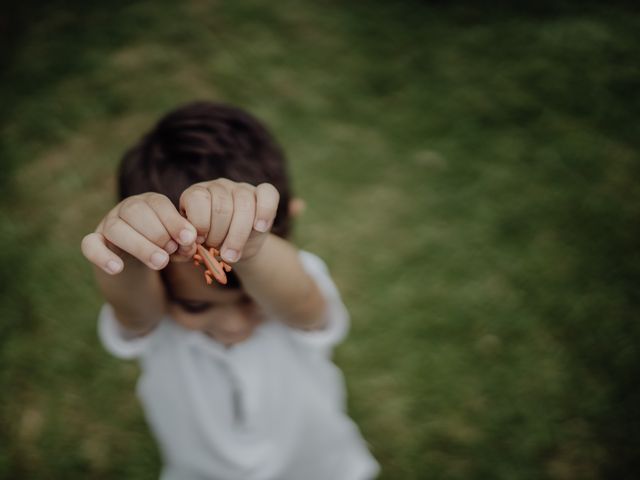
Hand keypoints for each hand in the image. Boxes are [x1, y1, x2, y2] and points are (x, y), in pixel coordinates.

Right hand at [81, 193, 198, 273]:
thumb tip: (188, 244)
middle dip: (157, 233)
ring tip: (160, 262)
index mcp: (150, 202)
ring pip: (115, 228)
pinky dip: (102, 256)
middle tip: (171, 251)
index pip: (158, 203)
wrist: (138, 263)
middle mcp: (126, 208)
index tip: (188, 239)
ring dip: (139, 245)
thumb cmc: (163, 247)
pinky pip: (90, 245)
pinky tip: (117, 268)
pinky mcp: (94, 242)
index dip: (173, 221)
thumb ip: (184, 243)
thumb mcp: (178, 244)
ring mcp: (107, 224)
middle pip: (135, 211)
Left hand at [179, 179, 279, 262]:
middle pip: (222, 206)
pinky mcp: (263, 193)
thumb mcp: (194, 244)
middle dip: (219, 235)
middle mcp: (218, 186)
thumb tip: (189, 240)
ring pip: (244, 204)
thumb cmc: (209, 245)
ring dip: (238, 235)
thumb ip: (188, 241)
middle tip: (218, 252)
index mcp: (196, 194)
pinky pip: (268, 194)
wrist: (234, 249)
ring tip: (233, 254)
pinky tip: (259, 228)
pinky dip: (265, 212)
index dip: (201, 223)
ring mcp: (241, 188)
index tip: (200, 241)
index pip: (198, 199)